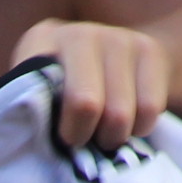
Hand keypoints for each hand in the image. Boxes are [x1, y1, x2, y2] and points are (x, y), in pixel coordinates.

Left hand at [13, 20, 171, 149]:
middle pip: (85, 105)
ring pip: (121, 113)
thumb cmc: (63, 89)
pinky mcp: (150, 48)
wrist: (115, 55)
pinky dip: (141, 127)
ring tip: (104, 133)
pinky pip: (150, 108)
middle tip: (82, 140)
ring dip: (113, 137)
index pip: (40, 92)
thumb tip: (33, 149)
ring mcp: (118, 37)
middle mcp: (79, 33)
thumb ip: (30, 112)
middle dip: (84, 136)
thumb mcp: (38, 93)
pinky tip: (129, 119)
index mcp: (41, 41)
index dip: (54, 127)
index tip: (59, 137)